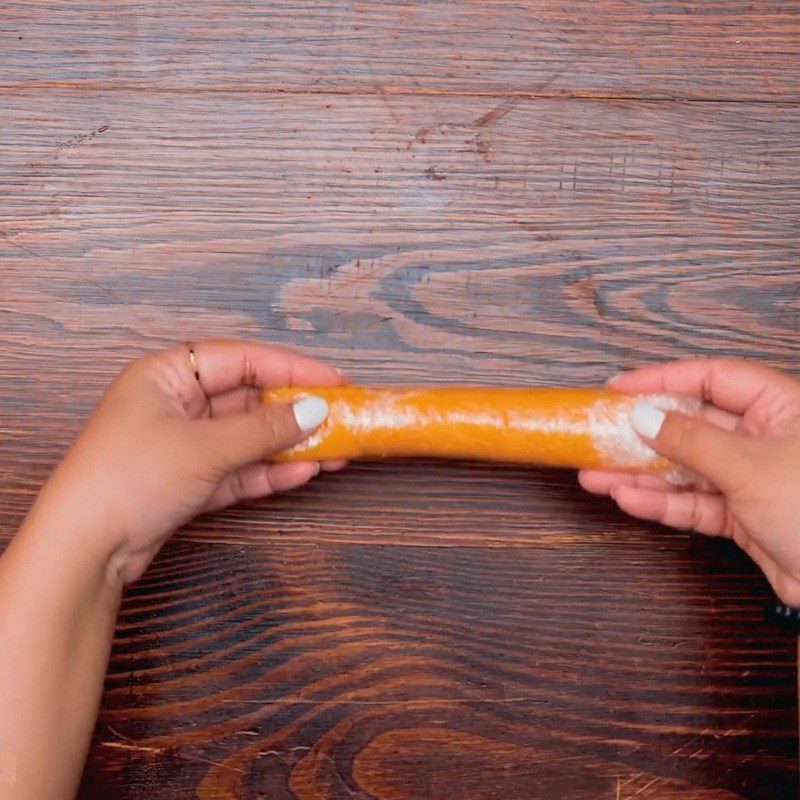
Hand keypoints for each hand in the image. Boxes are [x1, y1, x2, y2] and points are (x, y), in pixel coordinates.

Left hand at [27, 339, 344, 583]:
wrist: (85, 549)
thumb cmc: (131, 477)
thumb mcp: (205, 447)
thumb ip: (265, 429)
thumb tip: (317, 411)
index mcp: (167, 375)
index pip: (241, 359)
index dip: (291, 367)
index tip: (334, 380)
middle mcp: (176, 403)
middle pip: (248, 399)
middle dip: (294, 412)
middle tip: (340, 418)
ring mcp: (184, 444)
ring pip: (248, 437)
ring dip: (289, 445)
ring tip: (335, 451)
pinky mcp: (190, 480)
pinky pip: (239, 469)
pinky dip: (269, 472)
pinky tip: (305, 473)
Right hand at [579, 358, 799, 603]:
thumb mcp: (750, 467)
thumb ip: (692, 441)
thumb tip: (643, 417)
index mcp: (781, 408)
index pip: (714, 378)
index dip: (664, 379)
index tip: (618, 388)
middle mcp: (764, 439)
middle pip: (692, 425)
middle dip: (643, 434)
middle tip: (599, 434)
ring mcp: (752, 479)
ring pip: (686, 468)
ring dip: (641, 473)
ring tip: (595, 474)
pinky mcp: (744, 518)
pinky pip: (694, 504)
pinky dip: (662, 504)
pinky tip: (628, 499)